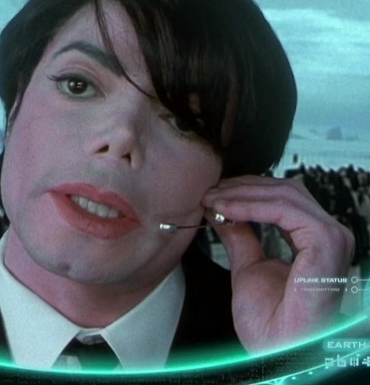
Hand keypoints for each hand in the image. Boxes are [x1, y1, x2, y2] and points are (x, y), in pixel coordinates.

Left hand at [201, 175, 354, 352]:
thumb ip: (240, 235)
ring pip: (284, 195)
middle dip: (241, 188)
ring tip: (213, 200)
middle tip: (210, 193)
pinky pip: (284, 210)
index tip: (213, 195)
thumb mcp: (247, 267)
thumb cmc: (270, 323)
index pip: (282, 198)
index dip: (246, 191)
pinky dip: (251, 206)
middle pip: (284, 190)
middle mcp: (328, 235)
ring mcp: (331, 238)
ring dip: (242, 194)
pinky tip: (226, 209)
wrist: (278, 352)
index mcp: (314, 240)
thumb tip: (222, 210)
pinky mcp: (326, 242)